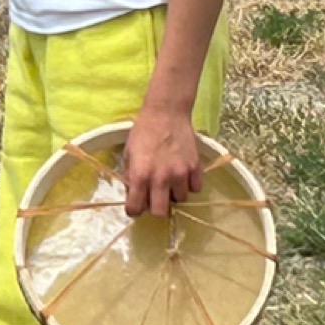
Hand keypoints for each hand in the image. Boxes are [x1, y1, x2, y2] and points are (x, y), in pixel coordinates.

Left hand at [121, 105, 210, 219]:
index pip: (135, 209)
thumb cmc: (143, 132)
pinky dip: (189, 185)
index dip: (134, 210)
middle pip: (160, 212)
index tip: (136, 205)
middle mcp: (161, 178)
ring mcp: (180, 173)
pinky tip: (183, 174)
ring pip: (180, 200)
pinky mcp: (195, 166)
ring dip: (174, 194)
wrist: (166, 112)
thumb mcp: (129, 155)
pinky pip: (195, 188)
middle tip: (155, 197)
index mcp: (140, 176)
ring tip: (171, 182)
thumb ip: (131, 177)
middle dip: (156, 208)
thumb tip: (134, 194)